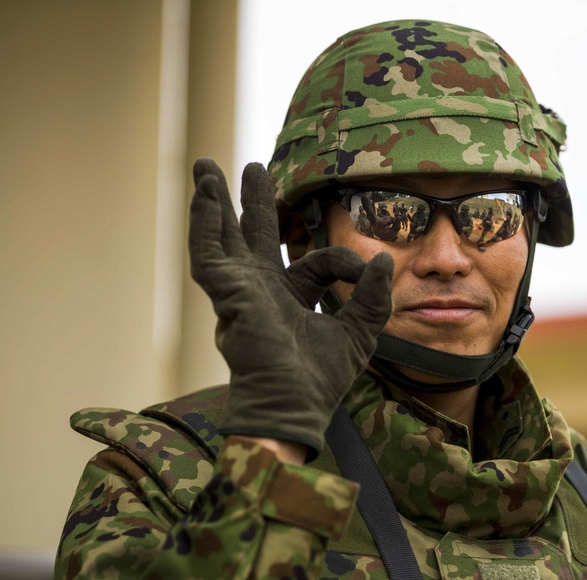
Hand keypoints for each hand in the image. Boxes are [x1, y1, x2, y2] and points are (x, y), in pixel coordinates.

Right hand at [189, 158, 391, 457]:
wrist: (294, 405)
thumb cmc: (320, 380)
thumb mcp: (359, 333)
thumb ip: (373, 297)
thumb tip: (381, 258)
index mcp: (292, 298)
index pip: (316, 261)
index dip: (343, 261)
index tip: (363, 269)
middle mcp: (262, 290)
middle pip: (254, 236)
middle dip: (251, 202)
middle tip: (250, 167)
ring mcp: (240, 290)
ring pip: (222, 237)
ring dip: (214, 201)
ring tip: (206, 166)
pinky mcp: (226, 294)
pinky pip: (208, 253)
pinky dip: (204, 223)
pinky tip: (205, 197)